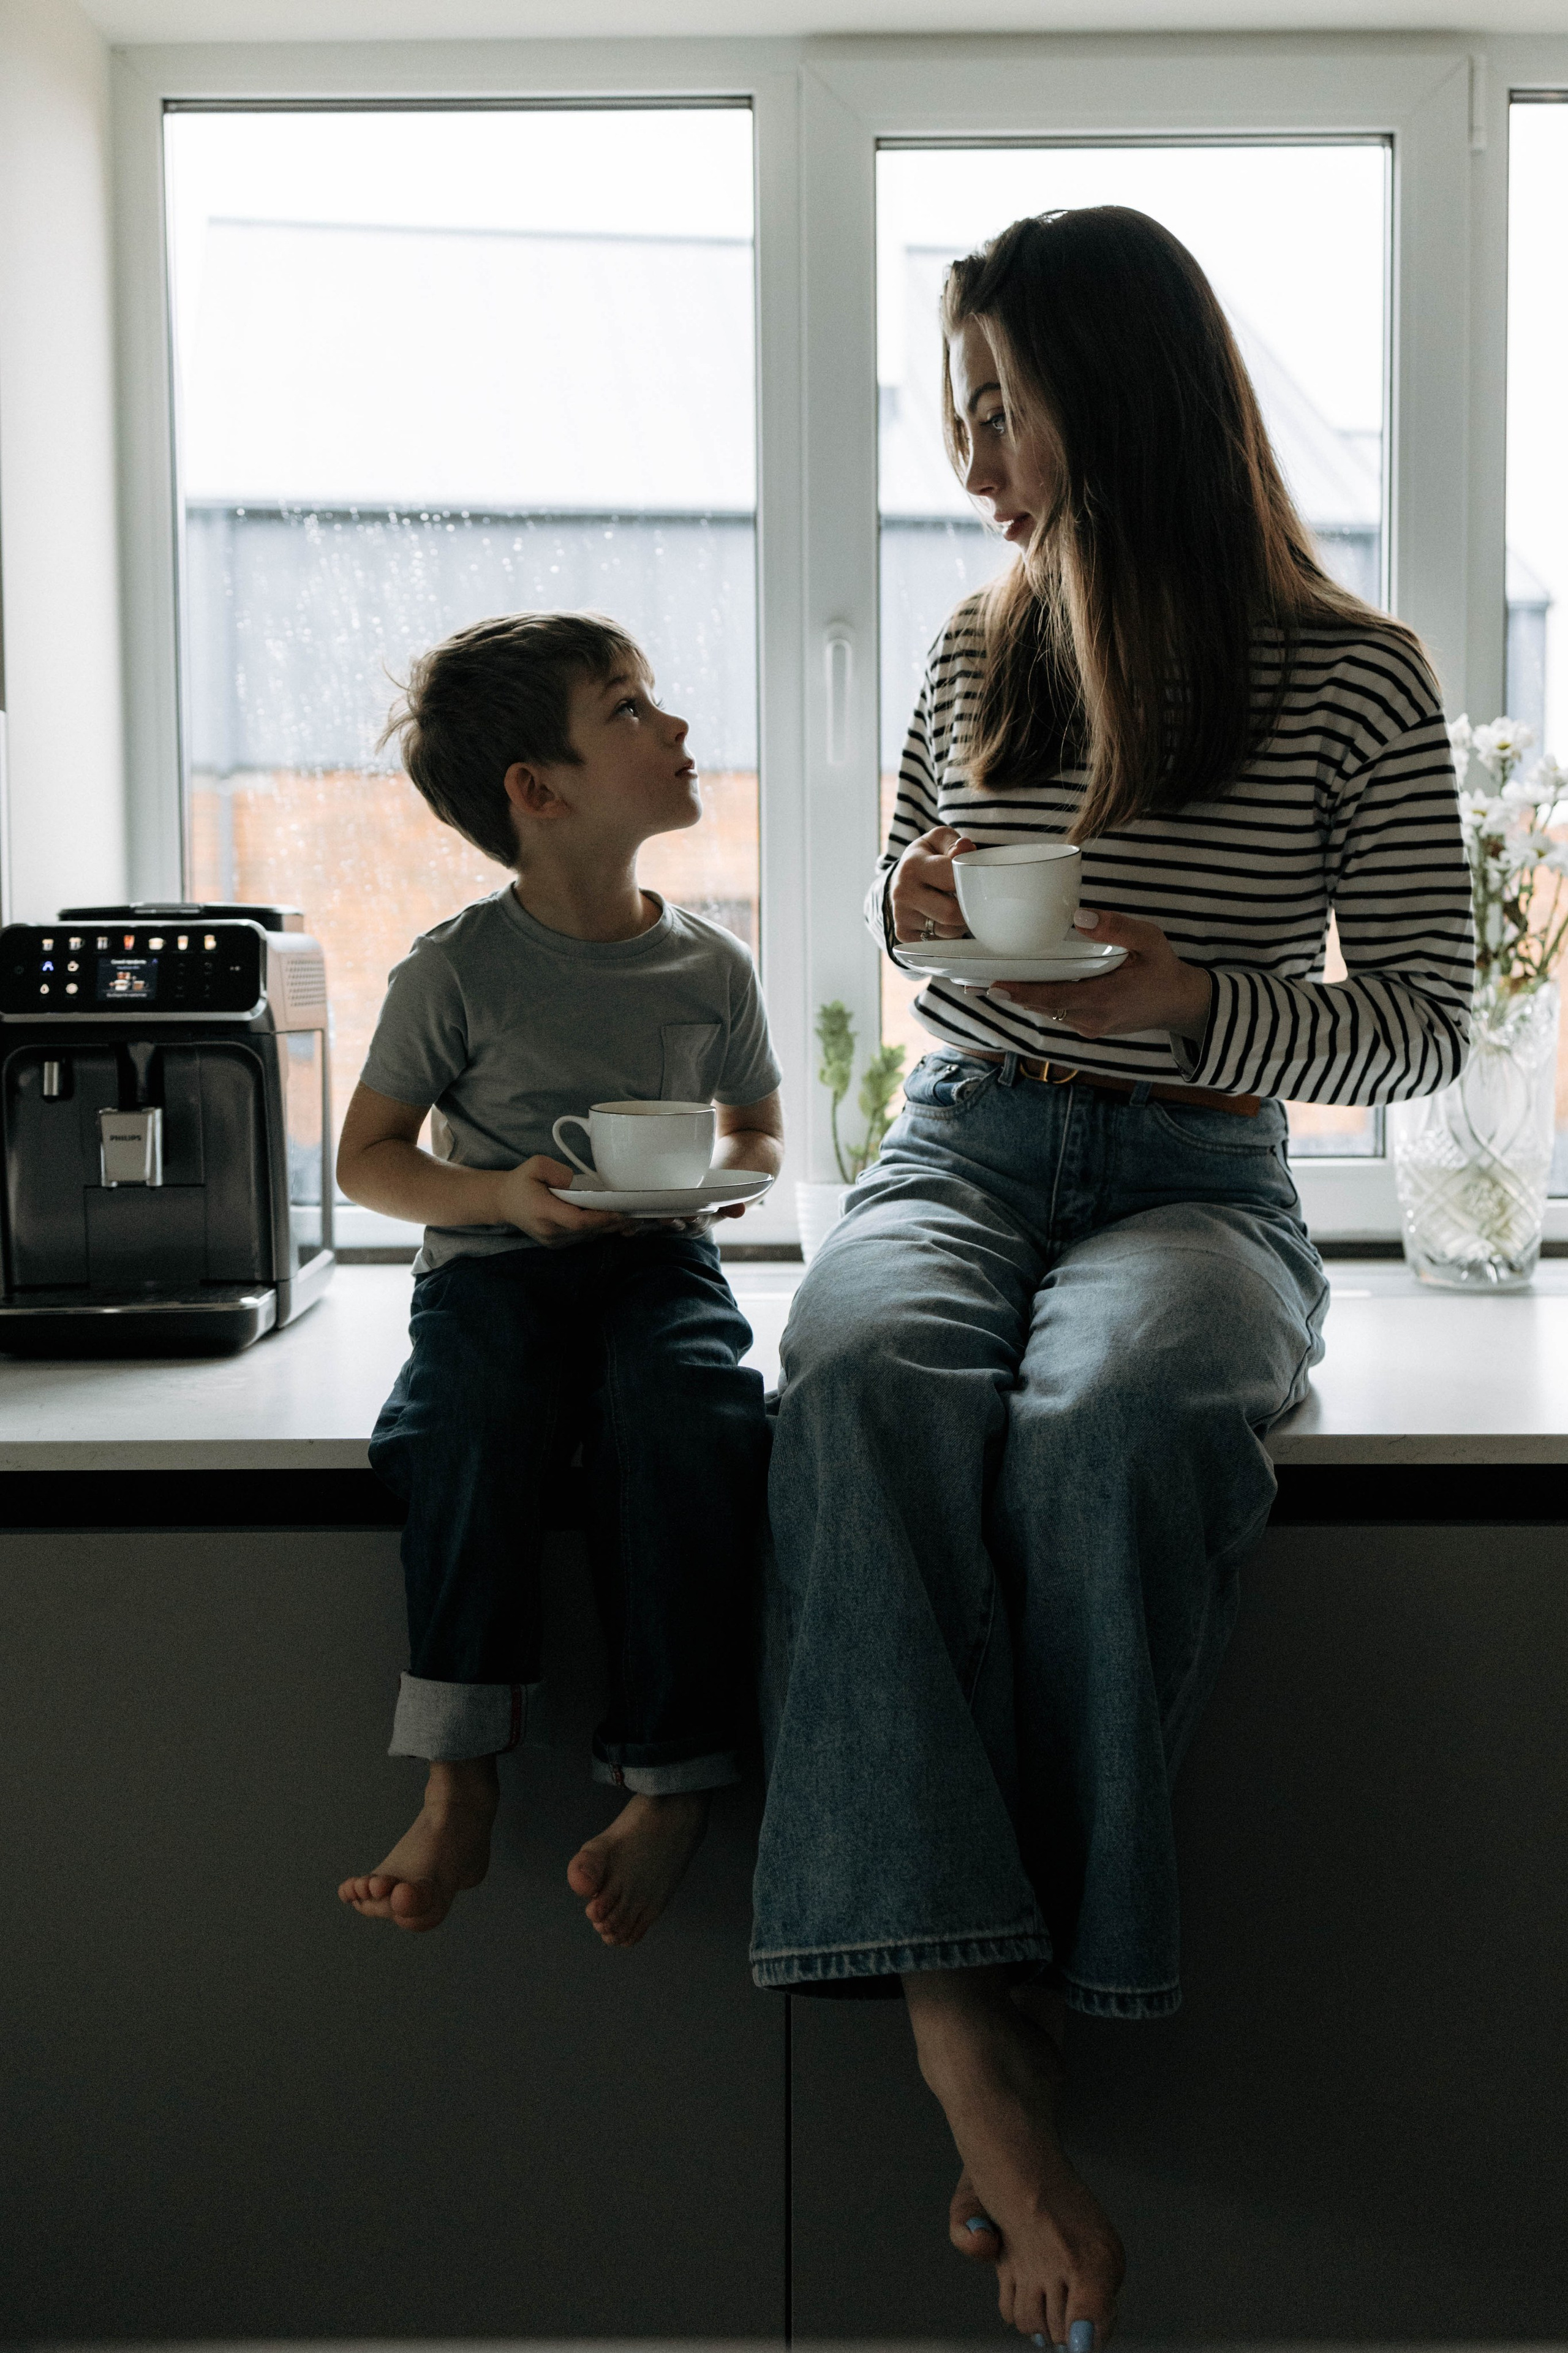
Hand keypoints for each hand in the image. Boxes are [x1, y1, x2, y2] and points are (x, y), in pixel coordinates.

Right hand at [494, 1155, 634, 1247]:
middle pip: (588, 1230)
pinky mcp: (558, 1244)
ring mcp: (554, 1240)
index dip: (601, 1218)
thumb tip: (573, 1182)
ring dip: (610, 1228)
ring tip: (633, 1220)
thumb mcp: (535, 1164)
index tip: (620, 1212)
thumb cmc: (522, 1182)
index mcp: (543, 1211)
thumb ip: (555, 1170)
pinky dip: (599, 1230)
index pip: (578, 1220)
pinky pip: (583, 1238)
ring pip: (588, 1236)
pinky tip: (615, 1223)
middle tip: (637, 1216)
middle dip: (614, 1223)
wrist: (505, 1202)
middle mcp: (550, 1231)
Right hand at [890, 826, 976, 941]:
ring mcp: (901, 916)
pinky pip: (939, 942)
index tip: (974, 878)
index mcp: (912, 866)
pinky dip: (947, 934)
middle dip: (967, 908)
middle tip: (968, 897)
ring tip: (954, 906)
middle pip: (952, 913)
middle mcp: (903, 892)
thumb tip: (966, 848)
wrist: (901, 878)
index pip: (952, 878)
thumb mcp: (938, 841)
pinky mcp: (903, 934)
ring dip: (960, 923)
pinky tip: (942, 918)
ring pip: (948, 931)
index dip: (970, 880)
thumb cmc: (927, 857)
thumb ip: (954, 843)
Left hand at [985, 910, 1213, 1043]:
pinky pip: (1056, 1012)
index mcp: (1104, 999)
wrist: (1180, 1004)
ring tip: (984, 983)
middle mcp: (1091, 1019)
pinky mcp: (1088, 1026)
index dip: (1022, 992)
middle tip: (972, 982)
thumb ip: (1118, 928)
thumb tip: (1080, 917)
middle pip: (1041, 1006)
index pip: (1053, 997)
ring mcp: (1088, 1026)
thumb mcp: (1150, 940)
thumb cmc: (1165, 969)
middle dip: (1008, 994)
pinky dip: (1037, 1000)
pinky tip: (1016, 988)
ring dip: (1019, 998)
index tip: (993, 984)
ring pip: (1046, 1011)